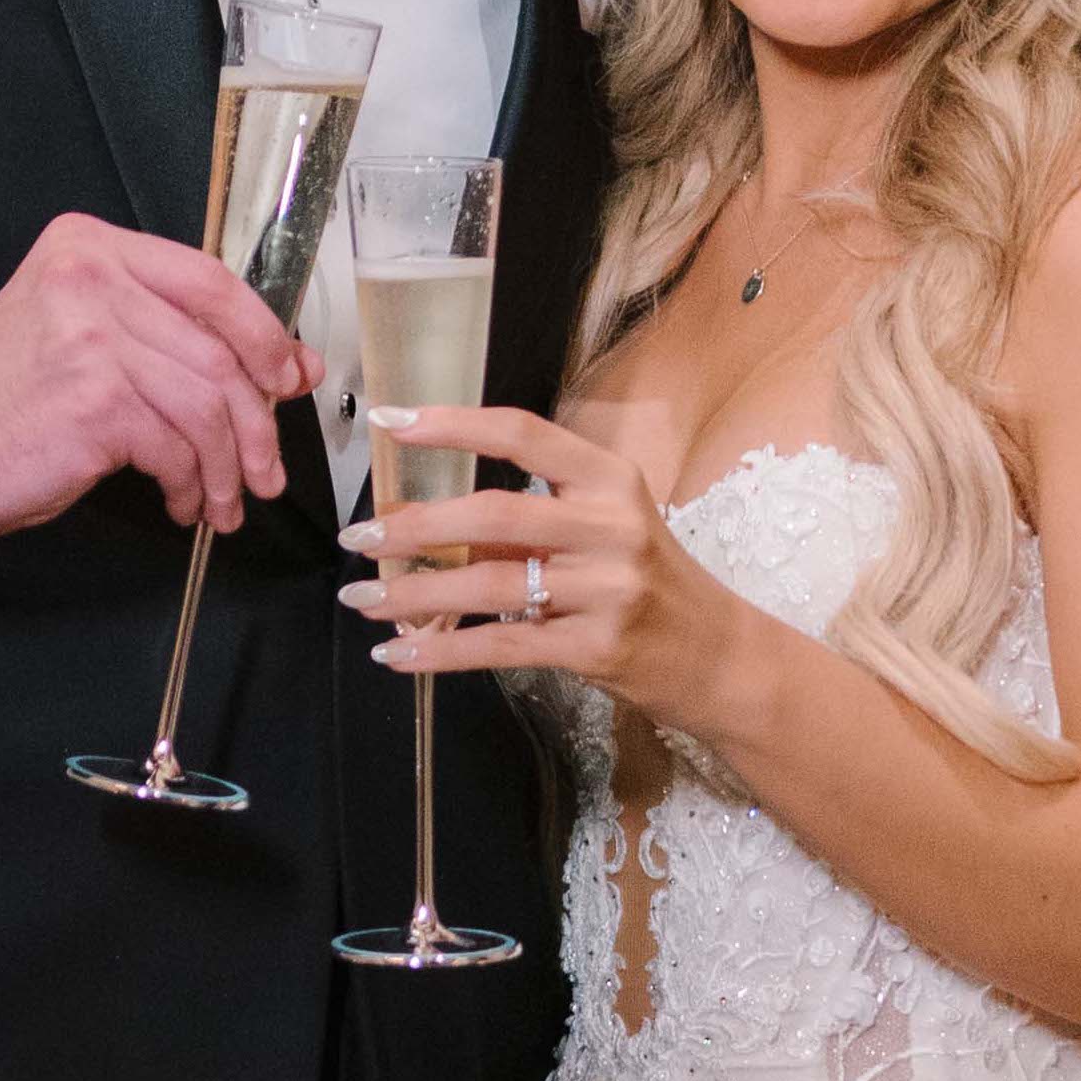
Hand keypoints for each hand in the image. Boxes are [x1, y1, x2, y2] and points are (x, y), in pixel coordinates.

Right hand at [0, 217, 311, 554]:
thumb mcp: (87, 340)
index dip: (264, 337)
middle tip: (264, 470)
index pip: (210, 282)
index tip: (288, 379)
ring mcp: (91, 336)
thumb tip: (286, 366)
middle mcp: (89, 277)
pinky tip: (179, 500)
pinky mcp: (94, 400)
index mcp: (89, 247)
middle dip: (255, 422)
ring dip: (225, 466)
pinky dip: (189, 483)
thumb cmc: (8, 402)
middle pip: (217, 349)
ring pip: (206, 403)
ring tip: (220, 501)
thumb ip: (172, 337)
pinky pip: (176, 445)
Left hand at [345, 407, 733, 710]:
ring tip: (363, 598)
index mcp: (611, 481)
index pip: (523, 436)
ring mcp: (608, 589)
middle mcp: (612, 527)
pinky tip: (398, 656)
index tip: (391, 422)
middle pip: (495, 514)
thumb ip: (536, 521)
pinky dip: (442, 652)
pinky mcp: (597, 648)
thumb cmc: (651, 586)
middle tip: (359, 537)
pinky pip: (501, 646)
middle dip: (416, 526)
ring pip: (490, 585)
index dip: (453, 425)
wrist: (721, 658)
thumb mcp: (608, 532)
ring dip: (415, 593)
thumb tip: (435, 522)